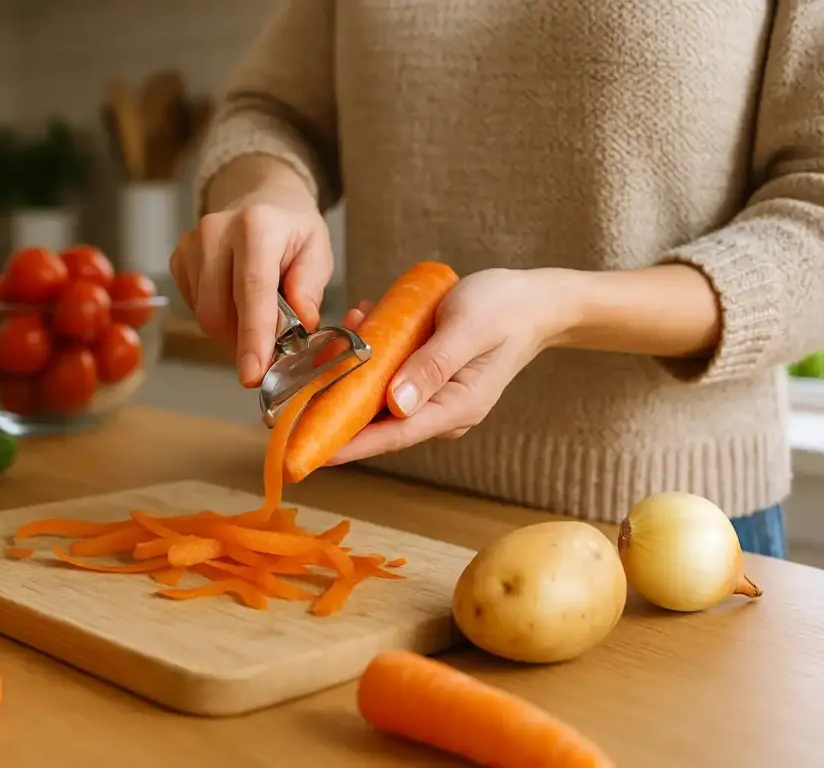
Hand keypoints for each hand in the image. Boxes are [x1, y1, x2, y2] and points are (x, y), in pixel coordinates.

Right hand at [169, 180, 333, 386]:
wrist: (260, 199)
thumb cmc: (291, 230)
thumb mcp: (317, 251)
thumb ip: (310, 287)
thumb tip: (301, 323)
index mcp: (257, 226)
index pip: (252, 289)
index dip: (253, 336)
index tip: (253, 373)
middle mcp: (216, 231)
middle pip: (218, 311)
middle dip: (245, 340)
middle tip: (272, 344)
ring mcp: (191, 244)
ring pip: (204, 316)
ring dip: (233, 329)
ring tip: (256, 310)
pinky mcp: (178, 258)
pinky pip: (195, 308)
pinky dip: (219, 315)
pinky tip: (234, 297)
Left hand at [324, 268, 578, 465]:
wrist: (536, 300)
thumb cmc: (506, 308)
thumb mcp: (467, 328)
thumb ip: (432, 366)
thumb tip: (396, 404)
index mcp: (454, 408)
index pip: (392, 436)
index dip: (349, 444)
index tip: (312, 450)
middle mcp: (442, 411)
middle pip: (378, 421)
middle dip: (339, 402)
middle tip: (301, 387)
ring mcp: (435, 398)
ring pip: (380, 394)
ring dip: (355, 369)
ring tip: (343, 332)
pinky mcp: (429, 380)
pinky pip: (391, 375)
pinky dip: (372, 354)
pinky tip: (364, 322)